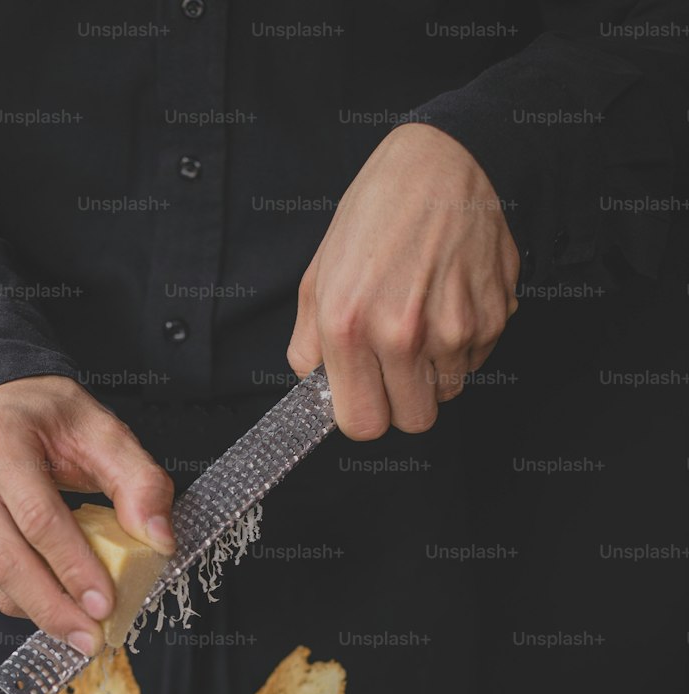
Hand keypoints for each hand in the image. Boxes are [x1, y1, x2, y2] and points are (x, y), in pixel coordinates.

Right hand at [0, 375, 175, 654]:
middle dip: (53, 608)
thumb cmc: (53, 416)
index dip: (73, 568)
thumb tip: (159, 541)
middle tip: (90, 638)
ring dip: (37, 611)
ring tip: (79, 631)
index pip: (38, 519)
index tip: (106, 605)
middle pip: (5, 558)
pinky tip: (55, 606)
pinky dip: (22, 599)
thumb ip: (140, 482)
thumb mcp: (105, 431)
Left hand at [287, 123, 518, 436]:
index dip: (364, 414)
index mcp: (349, 326)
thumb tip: (318, 393)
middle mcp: (402, 333)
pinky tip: (447, 302)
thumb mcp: (317, 278)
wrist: (441, 162)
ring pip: (448, 393)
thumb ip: (309, 347)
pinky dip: (463, 345)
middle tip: (395, 365)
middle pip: (414, 421)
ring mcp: (454, 328)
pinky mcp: (493, 317)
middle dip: (403, 401)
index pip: (362, 424)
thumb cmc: (374, 216)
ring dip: (435, 371)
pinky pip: (476, 362)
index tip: (365, 396)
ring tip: (422, 320)